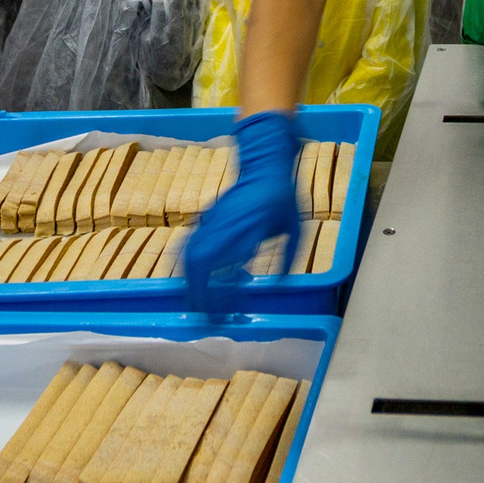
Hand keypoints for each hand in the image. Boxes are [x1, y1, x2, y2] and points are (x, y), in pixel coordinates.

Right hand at [180, 112, 301, 312]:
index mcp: (252, 229)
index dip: (224, 294)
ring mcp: (213, 221)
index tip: (225, 314)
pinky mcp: (207, 218)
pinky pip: (190, 244)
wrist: (265, 165)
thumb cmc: (284, 197)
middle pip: (200, 263)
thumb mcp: (296, 228)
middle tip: (204, 317)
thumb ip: (289, 257)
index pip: (231, 267)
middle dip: (198, 293)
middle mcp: (227, 226)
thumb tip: (279, 285)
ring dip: (190, 281)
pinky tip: (191, 280)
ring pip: (190, 254)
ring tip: (196, 304)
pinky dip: (187, 266)